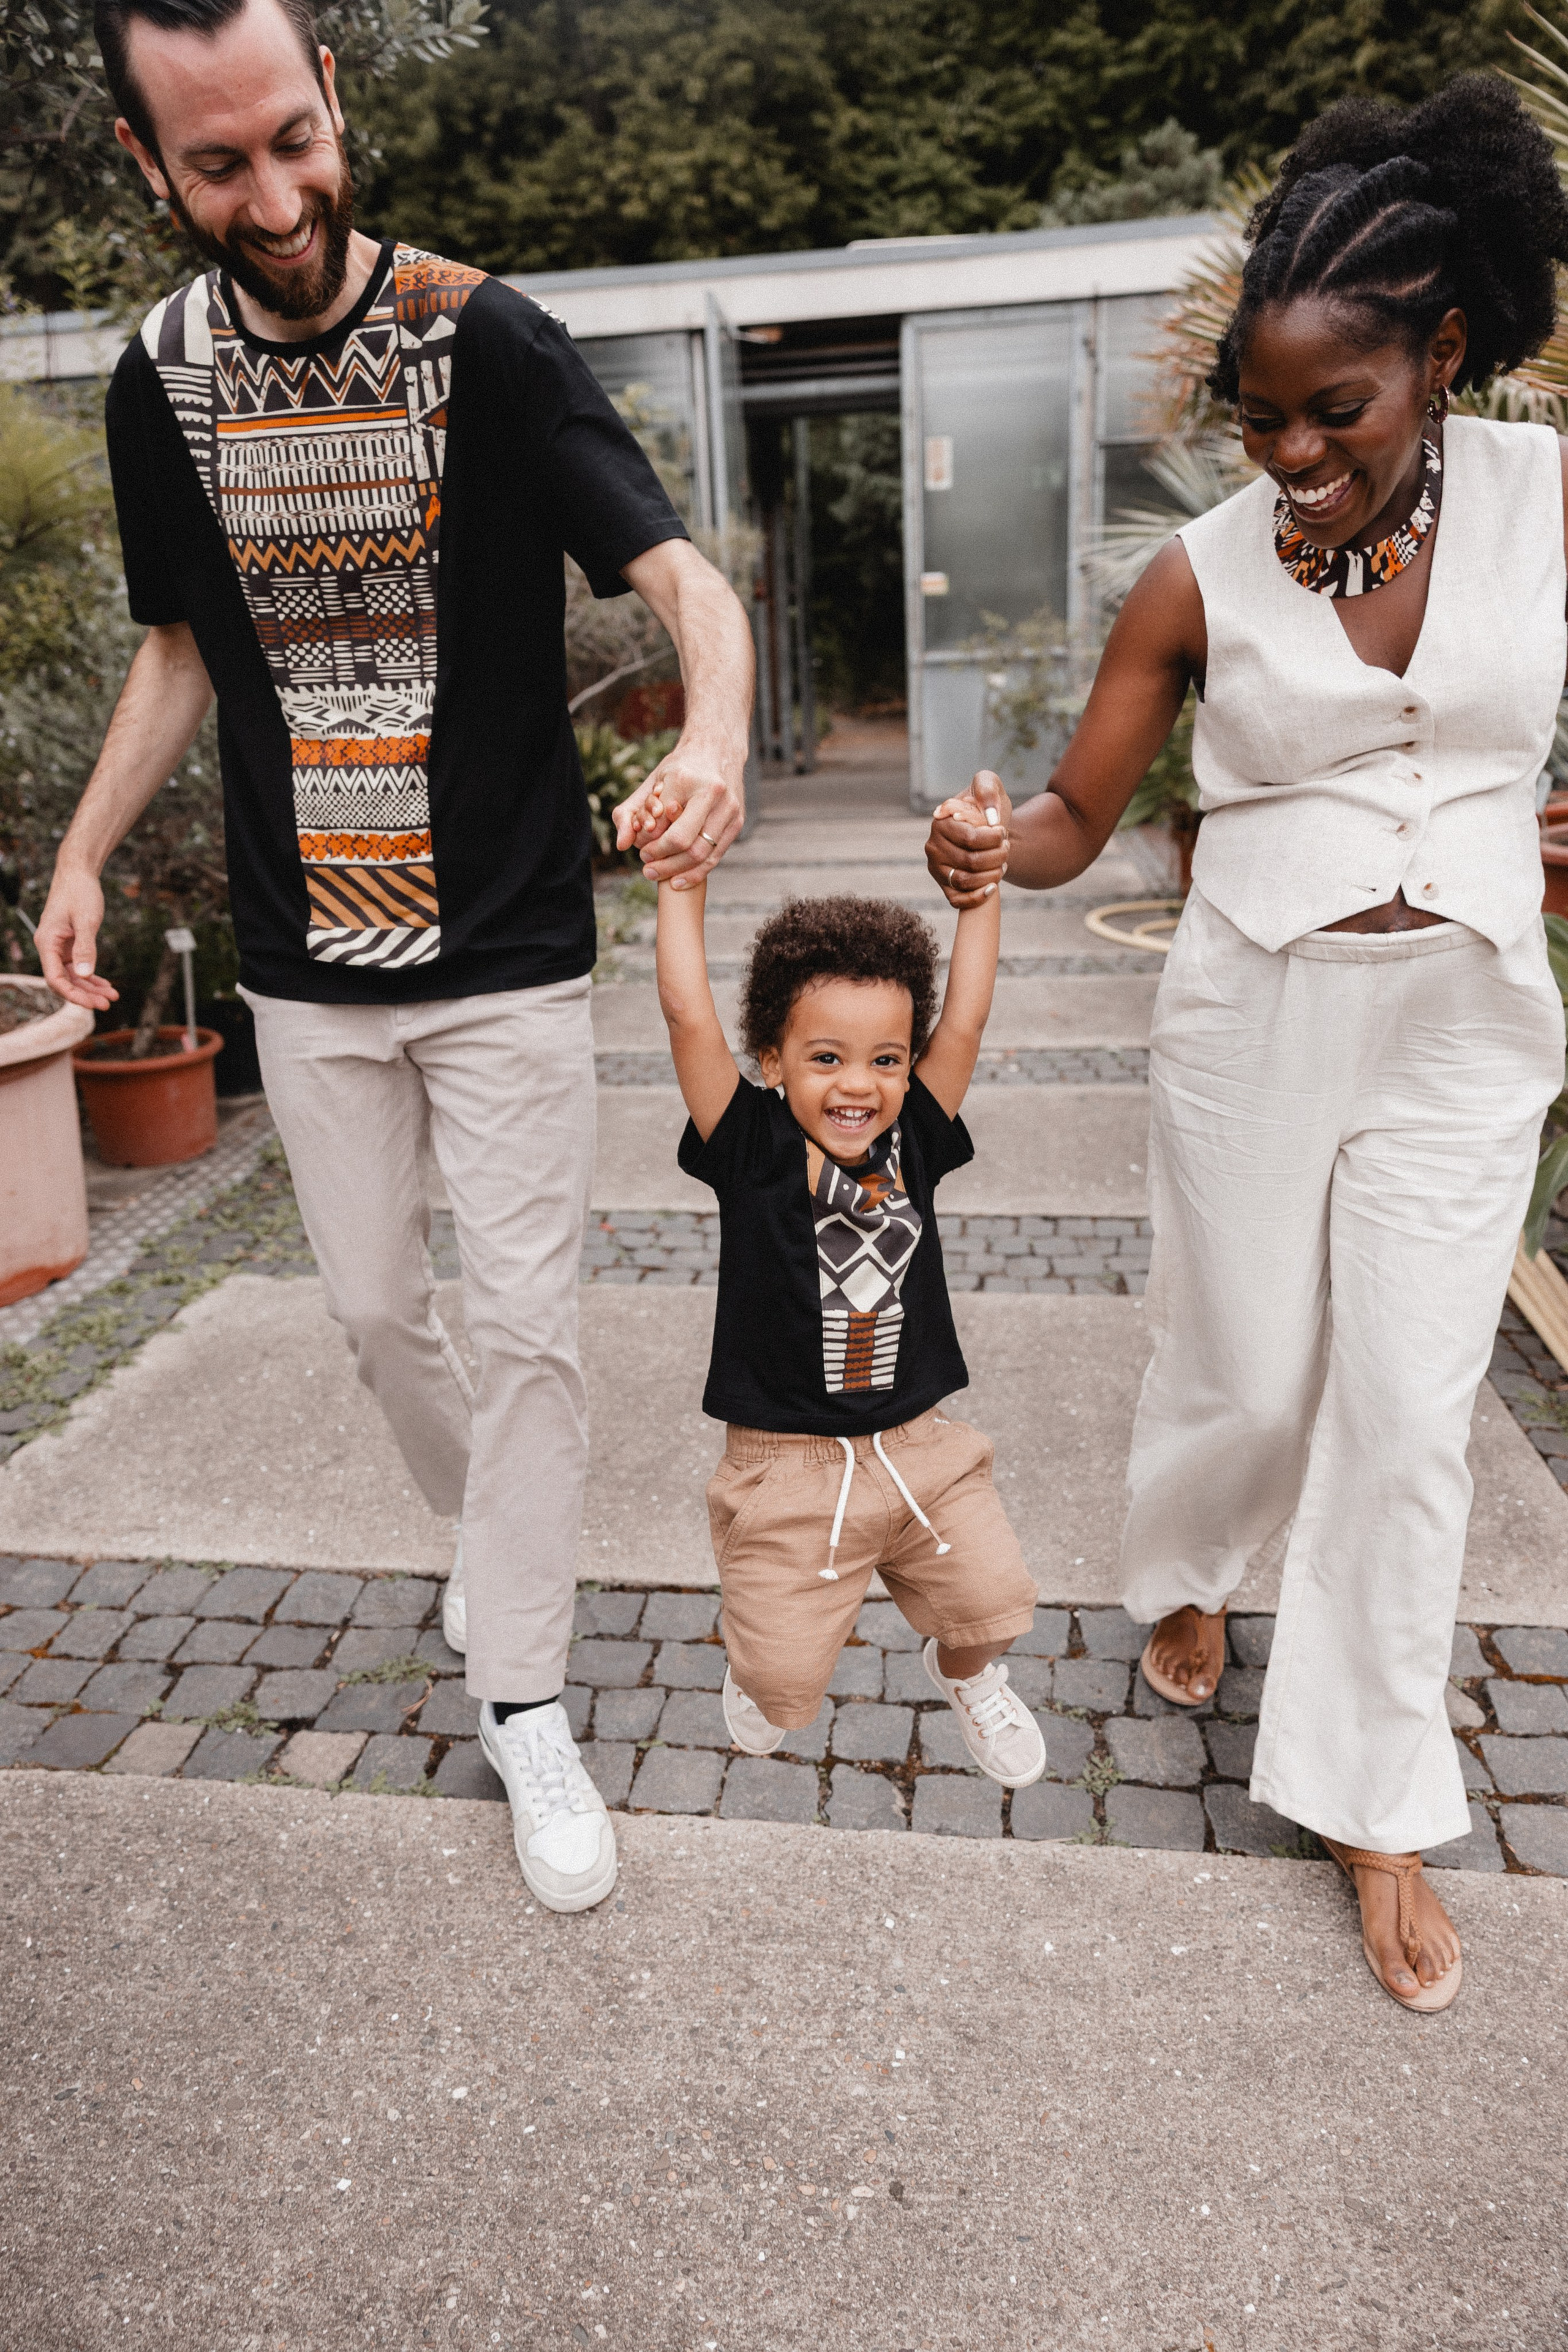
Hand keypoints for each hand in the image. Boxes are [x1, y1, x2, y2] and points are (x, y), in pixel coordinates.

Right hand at [35, 865, 117, 1012]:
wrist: (78, 873)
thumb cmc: (80, 892)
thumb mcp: (86, 920)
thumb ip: (86, 948)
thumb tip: (86, 975)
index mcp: (47, 942)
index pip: (55, 979)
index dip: (72, 995)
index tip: (93, 1004)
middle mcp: (50, 947)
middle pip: (64, 981)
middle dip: (85, 995)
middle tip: (107, 1004)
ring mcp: (60, 947)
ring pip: (73, 976)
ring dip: (91, 988)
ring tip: (112, 997)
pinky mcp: (70, 944)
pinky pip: (79, 966)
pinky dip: (92, 976)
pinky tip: (106, 985)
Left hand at [614, 739, 744, 887]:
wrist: (718, 750)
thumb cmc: (680, 769)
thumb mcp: (651, 784)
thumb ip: (629, 813)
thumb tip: (621, 844)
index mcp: (686, 779)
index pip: (663, 825)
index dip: (650, 844)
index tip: (641, 850)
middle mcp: (712, 793)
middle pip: (685, 844)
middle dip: (663, 862)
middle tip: (647, 867)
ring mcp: (729, 808)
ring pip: (702, 854)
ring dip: (677, 870)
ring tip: (659, 874)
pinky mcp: (738, 821)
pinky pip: (716, 856)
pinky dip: (696, 872)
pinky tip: (680, 880)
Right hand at [925, 772, 1011, 906]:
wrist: (988, 830)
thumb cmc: (987, 807)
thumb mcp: (989, 785)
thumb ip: (987, 790)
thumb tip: (990, 818)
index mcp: (940, 822)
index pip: (971, 838)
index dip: (994, 839)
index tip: (1003, 832)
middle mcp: (933, 847)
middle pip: (971, 861)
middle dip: (997, 856)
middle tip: (1007, 848)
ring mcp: (936, 869)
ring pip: (966, 881)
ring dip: (992, 875)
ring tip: (1002, 863)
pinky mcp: (943, 886)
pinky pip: (958, 900)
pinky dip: (978, 897)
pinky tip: (993, 887)